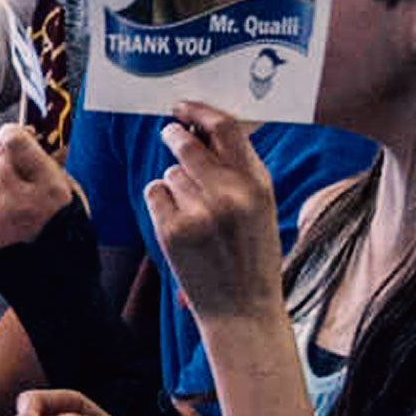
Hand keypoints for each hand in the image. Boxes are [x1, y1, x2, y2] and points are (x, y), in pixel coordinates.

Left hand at [0, 124, 74, 252]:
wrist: (59, 277)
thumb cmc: (64, 232)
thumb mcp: (70, 193)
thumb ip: (45, 166)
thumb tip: (23, 138)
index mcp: (50, 188)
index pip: (17, 144)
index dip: (10, 134)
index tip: (9, 135)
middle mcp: (23, 202)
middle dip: (2, 163)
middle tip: (13, 176)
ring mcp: (0, 219)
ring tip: (5, 198)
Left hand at [145, 101, 283, 322]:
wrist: (242, 309)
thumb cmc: (250, 254)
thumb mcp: (260, 207)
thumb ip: (238, 169)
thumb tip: (203, 128)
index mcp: (258, 184)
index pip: (226, 128)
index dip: (200, 111)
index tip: (183, 106)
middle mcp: (230, 194)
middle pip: (186, 143)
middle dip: (174, 136)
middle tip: (169, 133)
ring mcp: (199, 211)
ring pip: (169, 172)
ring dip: (174, 184)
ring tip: (194, 213)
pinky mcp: (172, 228)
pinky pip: (154, 192)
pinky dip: (160, 203)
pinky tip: (178, 225)